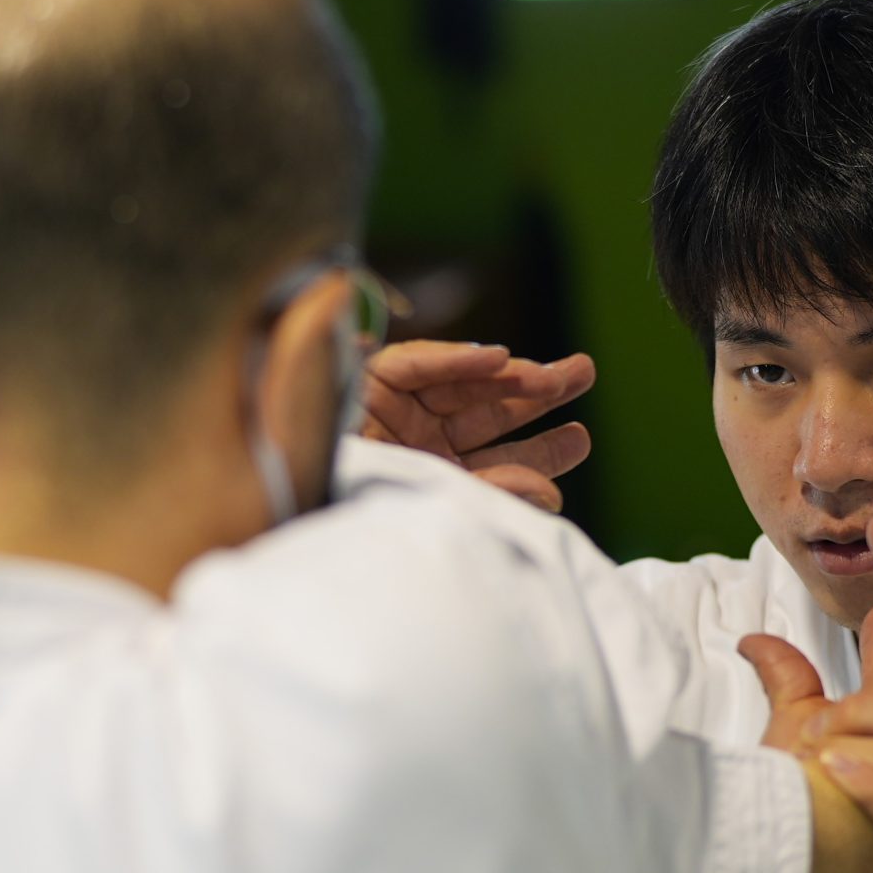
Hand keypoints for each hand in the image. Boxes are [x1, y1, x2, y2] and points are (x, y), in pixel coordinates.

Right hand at [361, 339, 595, 512]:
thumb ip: (493, 495)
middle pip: (486, 415)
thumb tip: (552, 497)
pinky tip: (497, 358)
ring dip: (509, 374)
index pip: (496, 462)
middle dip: (536, 395)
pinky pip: (416, 365)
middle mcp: (417, 445)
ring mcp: (394, 412)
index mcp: (435, 483)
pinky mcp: (367, 383)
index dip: (538, 451)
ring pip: (462, 385)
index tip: (579, 439)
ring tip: (555, 371)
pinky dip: (455, 360)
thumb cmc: (364, 515)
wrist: (291, 502)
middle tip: (581, 375)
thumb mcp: (442, 507)